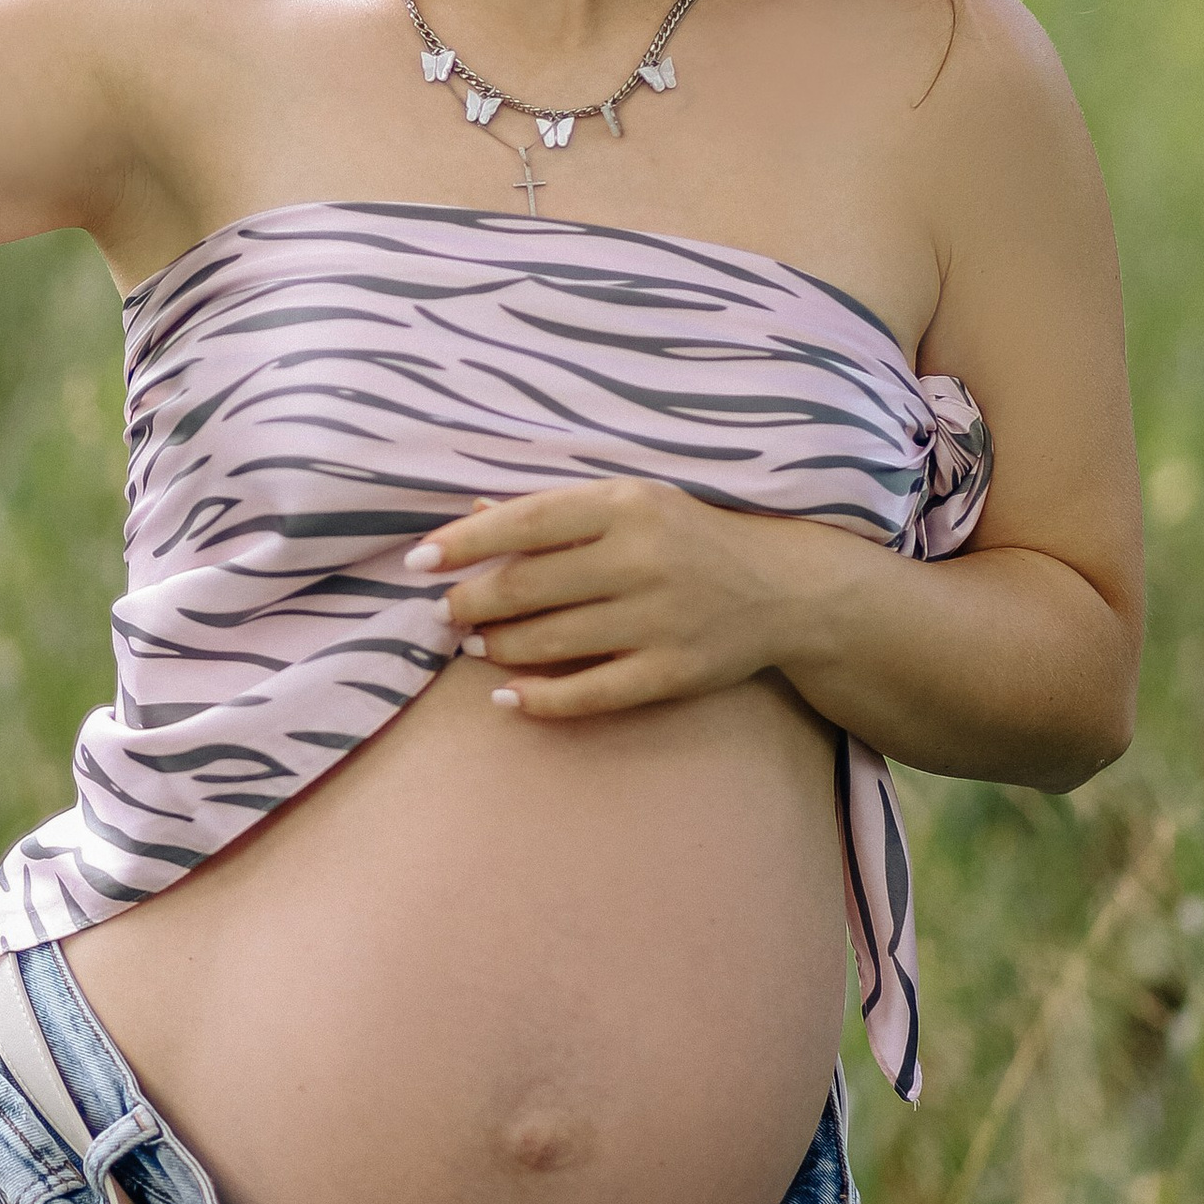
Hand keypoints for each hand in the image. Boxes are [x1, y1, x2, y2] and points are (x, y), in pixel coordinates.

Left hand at [402, 478, 831, 720]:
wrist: (783, 589)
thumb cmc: (688, 537)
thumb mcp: (631, 503)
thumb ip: (556, 511)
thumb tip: (471, 516)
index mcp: (627, 504)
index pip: (526, 522)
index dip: (464, 543)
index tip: (420, 560)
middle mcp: (641, 559)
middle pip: (528, 587)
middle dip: (472, 603)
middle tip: (449, 612)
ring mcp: (658, 620)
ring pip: (549, 642)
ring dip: (499, 647)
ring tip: (477, 645)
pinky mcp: (672, 672)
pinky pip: (589, 694)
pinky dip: (539, 700)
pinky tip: (508, 696)